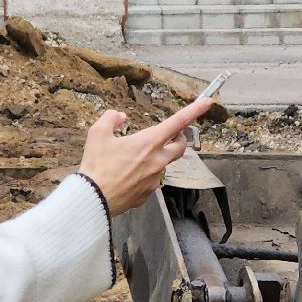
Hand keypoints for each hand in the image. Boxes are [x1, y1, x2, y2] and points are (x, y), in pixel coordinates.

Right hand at [78, 98, 213, 214]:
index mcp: (149, 143)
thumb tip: (120, 116)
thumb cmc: (96, 166)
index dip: (195, 110)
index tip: (208, 102)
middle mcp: (157, 160)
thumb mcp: (97, 134)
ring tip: (133, 158)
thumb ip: (111, 118)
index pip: (178, 122)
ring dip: (156, 157)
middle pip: (180, 146)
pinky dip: (144, 174)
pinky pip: (151, 180)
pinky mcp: (148, 193)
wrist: (93, 199)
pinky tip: (127, 175)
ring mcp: (155, 179)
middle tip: (170, 134)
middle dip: (179, 138)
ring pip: (164, 164)